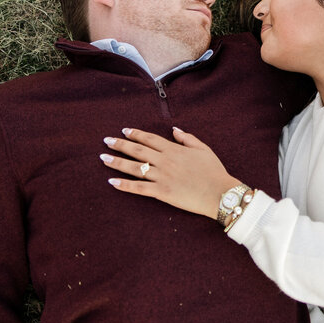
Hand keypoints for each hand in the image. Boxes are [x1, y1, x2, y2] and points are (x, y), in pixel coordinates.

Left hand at [100, 127, 237, 218]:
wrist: (219, 192)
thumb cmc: (214, 171)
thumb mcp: (203, 149)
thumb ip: (188, 138)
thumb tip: (175, 130)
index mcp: (174, 150)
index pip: (150, 138)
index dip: (135, 134)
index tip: (124, 131)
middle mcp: (165, 161)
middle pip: (137, 150)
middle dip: (120, 145)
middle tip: (106, 141)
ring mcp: (162, 176)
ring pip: (134, 167)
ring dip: (117, 162)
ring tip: (104, 158)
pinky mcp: (162, 192)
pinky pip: (139, 188)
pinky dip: (124, 185)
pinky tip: (112, 182)